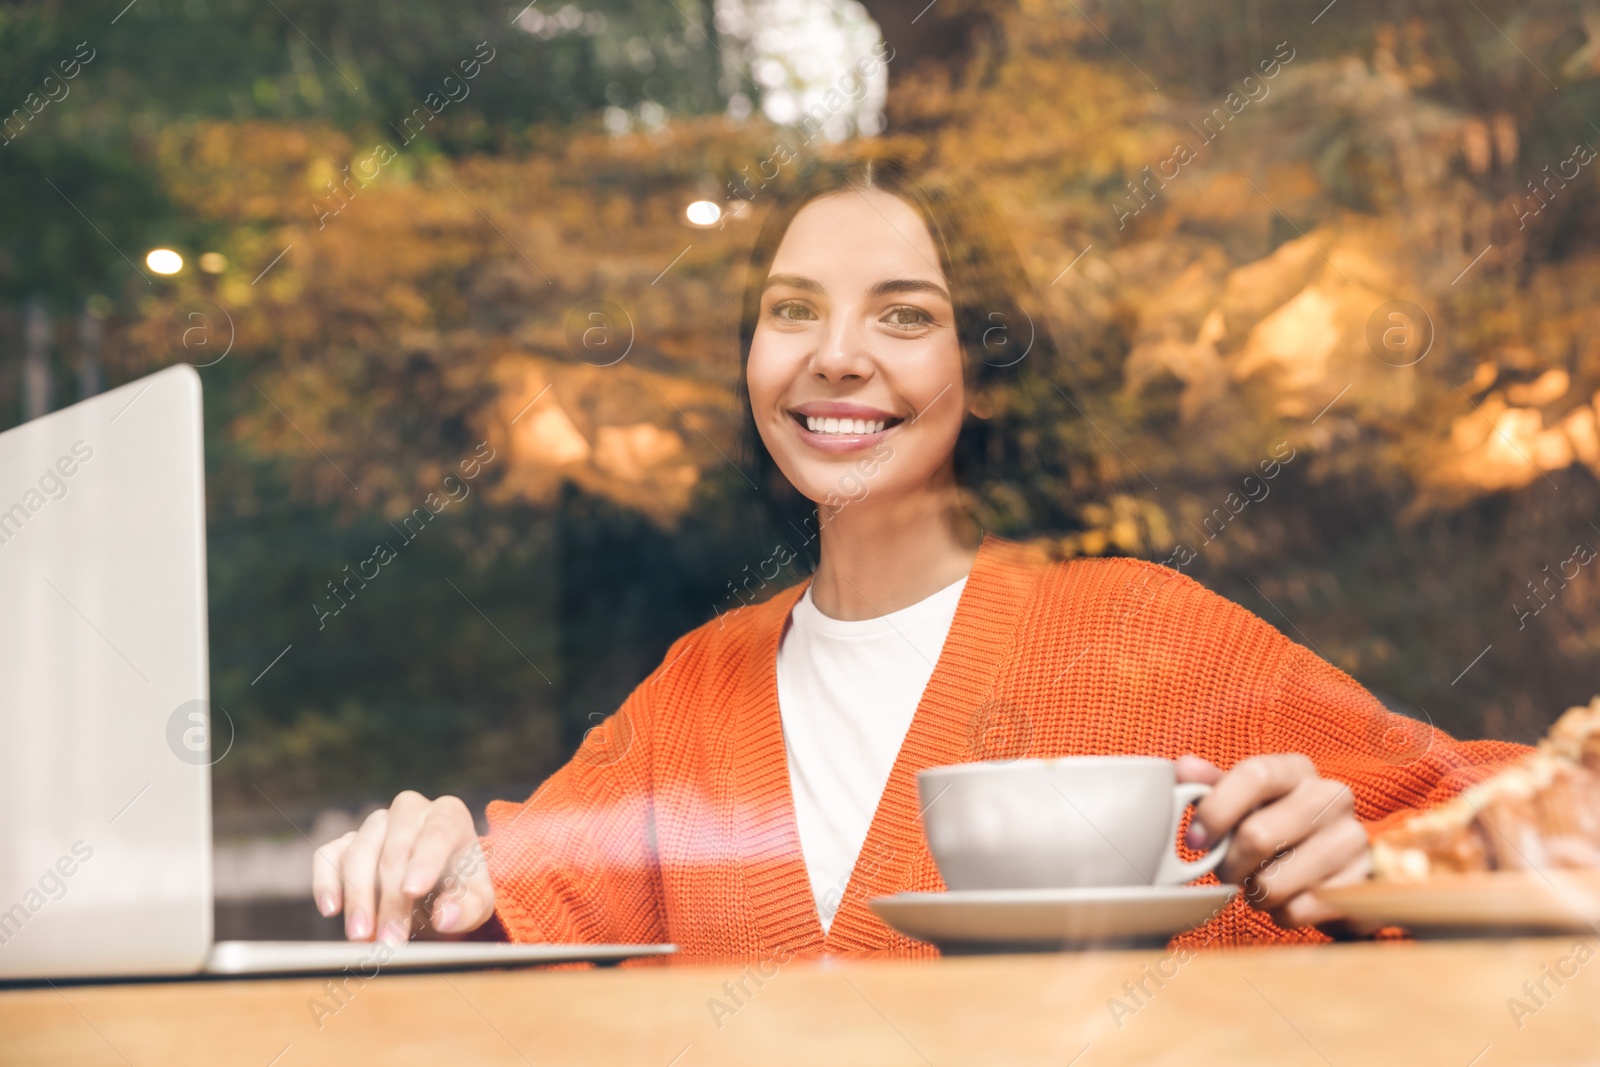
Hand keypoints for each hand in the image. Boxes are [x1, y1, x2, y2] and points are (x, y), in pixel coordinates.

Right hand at [311, 790, 494, 943]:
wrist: (434, 889)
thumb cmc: (459, 891)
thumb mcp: (476, 903)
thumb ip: (468, 908)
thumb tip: (445, 917)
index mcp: (449, 817)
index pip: (437, 832)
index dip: (424, 861)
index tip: (413, 891)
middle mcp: (409, 812)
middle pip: (395, 849)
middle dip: (391, 898)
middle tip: (390, 940)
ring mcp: (374, 825)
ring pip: (359, 852)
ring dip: (358, 897)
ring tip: (362, 936)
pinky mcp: (344, 843)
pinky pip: (328, 855)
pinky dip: (326, 881)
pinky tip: (331, 909)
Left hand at [1177, 753, 1370, 927]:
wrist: (1338, 867)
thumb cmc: (1278, 828)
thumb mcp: (1245, 803)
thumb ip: (1212, 786)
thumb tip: (1184, 768)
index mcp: (1296, 770)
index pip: (1254, 775)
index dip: (1216, 809)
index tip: (1195, 840)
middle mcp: (1331, 796)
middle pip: (1258, 835)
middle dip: (1229, 864)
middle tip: (1229, 872)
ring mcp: (1353, 839)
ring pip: (1274, 882)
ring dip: (1254, 892)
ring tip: (1260, 885)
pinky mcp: (1362, 884)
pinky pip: (1299, 910)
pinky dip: (1281, 913)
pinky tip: (1288, 900)